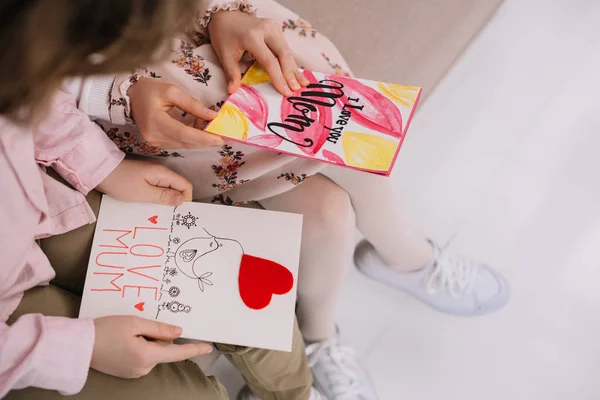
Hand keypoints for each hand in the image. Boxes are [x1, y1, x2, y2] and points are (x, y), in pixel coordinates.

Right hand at [91, 316, 211, 378]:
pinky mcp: (127, 372)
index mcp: (147, 356)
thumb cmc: (105, 331)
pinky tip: (124, 341)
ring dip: (147, 341)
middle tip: (137, 326)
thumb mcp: (134, 323)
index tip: (208, 346)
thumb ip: (159, 328)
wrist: (78, 346)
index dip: (194, 349)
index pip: (177, 352)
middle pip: (163, 349)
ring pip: (152, 353)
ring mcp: (135, 372)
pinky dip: (140, 347)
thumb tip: (179, 332)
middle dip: (157, 336)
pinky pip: (142, 357)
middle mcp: (144, 368)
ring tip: (126, 333)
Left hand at [96, 159, 192, 205]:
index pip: (185, 185)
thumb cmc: (121, 183)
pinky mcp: (145, 179)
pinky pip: (158, 189)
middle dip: (177, 202)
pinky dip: (158, 198)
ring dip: (166, 201)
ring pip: (168, 189)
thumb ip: (163, 196)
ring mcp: (153, 175)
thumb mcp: (143, 193)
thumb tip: (182, 200)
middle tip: (171, 217)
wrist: (100, 172)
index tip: (179, 212)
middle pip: (178, 187)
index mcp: (163, 174)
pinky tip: (152, 207)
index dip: (186, 199)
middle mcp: (161, 173)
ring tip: (161, 214)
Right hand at [128, 78, 223, 148]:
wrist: (130, 97)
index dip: (204, 137)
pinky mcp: (157, 143)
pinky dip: (192, 138)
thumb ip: (193, 104)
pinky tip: (199, 128)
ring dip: (200, 138)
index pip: (184, 133)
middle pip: (186, 142)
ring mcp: (155, 142)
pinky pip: (179, 143)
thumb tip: (212, 116)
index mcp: (156, 121)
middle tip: (223, 134)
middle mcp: (154, 136)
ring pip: (184, 144)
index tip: (220, 138)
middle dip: (206, 139)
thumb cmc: (150, 90)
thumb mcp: (172, 91)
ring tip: (210, 126)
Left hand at [208, 11, 309, 95]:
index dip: (278, 78)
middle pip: (284, 54)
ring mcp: (272, 27)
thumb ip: (231, 73)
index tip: (285, 92)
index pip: (269, 61)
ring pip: (287, 50)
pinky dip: (290, 61)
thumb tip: (232, 91)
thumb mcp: (225, 55)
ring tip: (302, 84)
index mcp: (252, 37)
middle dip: (291, 73)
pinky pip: (285, 47)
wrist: (225, 15)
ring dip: (294, 68)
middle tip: (296, 89)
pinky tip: (296, 73)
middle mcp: (266, 30)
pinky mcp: (275, 28)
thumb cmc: (224, 36)